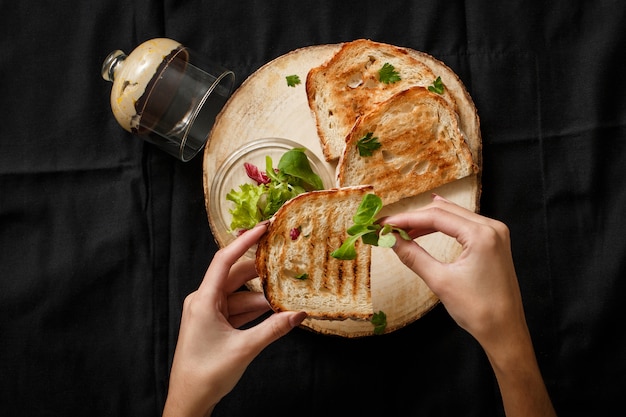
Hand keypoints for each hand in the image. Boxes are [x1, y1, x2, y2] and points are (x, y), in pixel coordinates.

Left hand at [162, 222, 306, 416]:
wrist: (189, 399)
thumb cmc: (207, 374)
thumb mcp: (245, 349)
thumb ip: (274, 329)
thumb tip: (299, 314)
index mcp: (204, 300)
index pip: (225, 260)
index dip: (245, 241)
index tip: (263, 228)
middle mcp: (204, 300)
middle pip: (236, 276)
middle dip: (261, 272)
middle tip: (285, 262)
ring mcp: (209, 312)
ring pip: (240, 294)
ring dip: (261, 296)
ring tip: (286, 294)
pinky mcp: (214, 323)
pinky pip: (238, 308)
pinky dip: (255, 308)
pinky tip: (274, 310)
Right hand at [382, 195, 555, 416]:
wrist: (505, 331)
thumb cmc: (477, 310)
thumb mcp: (440, 281)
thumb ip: (413, 255)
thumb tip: (390, 239)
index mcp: (481, 234)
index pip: (436, 216)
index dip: (406, 219)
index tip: (384, 224)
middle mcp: (492, 227)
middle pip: (445, 211)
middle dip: (415, 217)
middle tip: (389, 227)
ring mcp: (495, 233)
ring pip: (454, 216)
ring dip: (427, 221)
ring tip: (402, 231)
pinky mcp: (494, 242)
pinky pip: (463, 225)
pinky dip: (442, 227)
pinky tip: (425, 228)